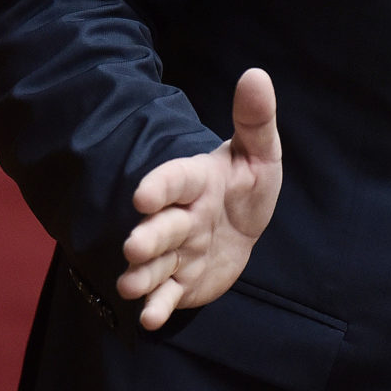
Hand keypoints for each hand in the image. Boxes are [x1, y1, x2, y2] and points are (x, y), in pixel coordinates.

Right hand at [117, 68, 283, 329]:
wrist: (242, 227)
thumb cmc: (246, 184)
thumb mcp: (259, 152)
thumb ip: (255, 118)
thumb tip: (256, 74)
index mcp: (196, 182)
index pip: (175, 180)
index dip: (160, 185)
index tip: (143, 194)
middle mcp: (181, 217)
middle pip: (162, 227)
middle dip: (148, 236)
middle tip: (135, 246)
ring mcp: (178, 252)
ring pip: (156, 264)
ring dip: (142, 274)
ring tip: (131, 284)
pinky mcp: (181, 283)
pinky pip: (167, 294)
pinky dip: (157, 306)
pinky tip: (150, 316)